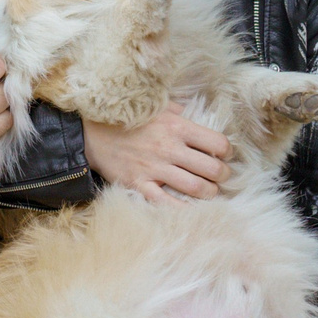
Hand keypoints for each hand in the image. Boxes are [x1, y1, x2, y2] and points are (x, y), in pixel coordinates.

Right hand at [85, 111, 230, 202]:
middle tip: (220, 177)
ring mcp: (154, 169)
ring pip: (197, 188)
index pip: (218, 143)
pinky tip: (191, 209)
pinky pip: (168, 204)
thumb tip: (198, 117)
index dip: (227, 152)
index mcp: (177, 126)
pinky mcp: (140, 185)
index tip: (224, 155)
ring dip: (210, 193)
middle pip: (213, 169)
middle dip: (223, 176)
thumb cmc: (127, 119)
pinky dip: (184, 210)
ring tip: (209, 191)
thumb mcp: (156, 107)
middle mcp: (169, 148)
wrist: (91, 135)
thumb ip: (179, 111)